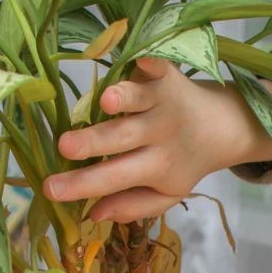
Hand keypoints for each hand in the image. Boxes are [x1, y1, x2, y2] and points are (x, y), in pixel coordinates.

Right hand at [47, 58, 271, 221]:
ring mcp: (163, 102)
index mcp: (156, 166)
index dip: (82, 184)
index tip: (49, 189)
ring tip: (105, 101)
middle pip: (122, 138)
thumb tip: (92, 213)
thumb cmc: (182, 162)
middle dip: (93, 142)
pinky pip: (158, 67)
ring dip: (124, 99)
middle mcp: (159, 134)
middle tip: (63, 147)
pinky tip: (140, 58)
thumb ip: (132, 206)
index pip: (115, 178)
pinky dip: (150, 61)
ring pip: (139, 100)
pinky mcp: (167, 75)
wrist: (222, 127)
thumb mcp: (166, 194)